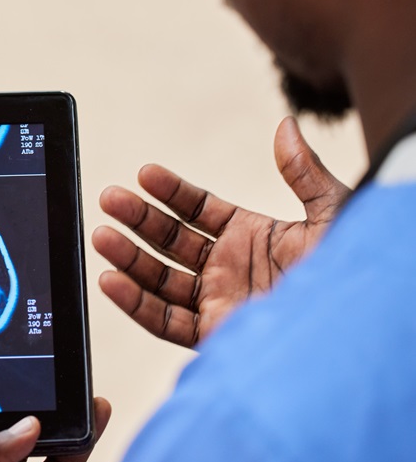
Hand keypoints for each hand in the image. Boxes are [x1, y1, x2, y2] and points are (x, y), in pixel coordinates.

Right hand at [92, 117, 347, 346]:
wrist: (359, 329)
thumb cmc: (356, 273)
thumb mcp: (333, 215)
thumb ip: (304, 173)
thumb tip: (286, 125)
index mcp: (253, 238)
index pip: (199, 210)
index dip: (171, 192)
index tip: (144, 174)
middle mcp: (230, 269)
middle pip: (172, 240)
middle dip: (138, 219)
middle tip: (109, 198)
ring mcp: (220, 302)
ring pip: (161, 278)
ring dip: (129, 257)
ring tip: (101, 235)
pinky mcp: (215, 336)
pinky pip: (166, 320)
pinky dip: (135, 303)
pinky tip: (111, 279)